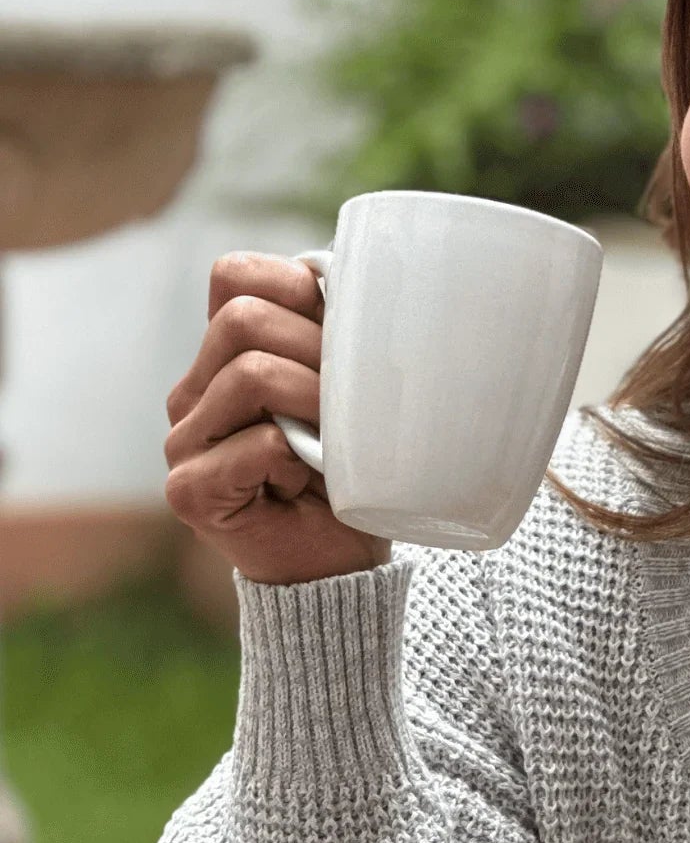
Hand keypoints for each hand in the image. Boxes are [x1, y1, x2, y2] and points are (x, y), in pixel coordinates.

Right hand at [165, 252, 390, 584]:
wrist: (340, 567)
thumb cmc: (350, 476)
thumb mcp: (344, 391)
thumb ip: (329, 338)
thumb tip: (349, 276)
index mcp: (222, 359)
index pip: (234, 275)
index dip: (294, 285)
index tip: (343, 327)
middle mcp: (192, 395)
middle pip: (243, 319)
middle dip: (316, 347)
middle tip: (353, 396)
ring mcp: (183, 443)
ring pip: (251, 375)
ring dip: (316, 400)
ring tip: (338, 438)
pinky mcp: (190, 491)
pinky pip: (259, 443)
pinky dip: (301, 458)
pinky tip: (311, 481)